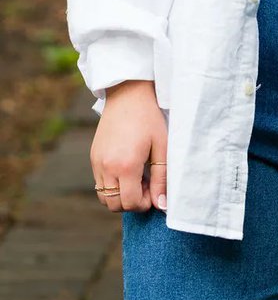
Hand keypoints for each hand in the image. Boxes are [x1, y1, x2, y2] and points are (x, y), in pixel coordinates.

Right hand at [90, 80, 167, 213]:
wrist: (128, 94)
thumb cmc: (149, 118)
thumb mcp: (162, 146)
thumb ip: (161, 178)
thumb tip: (162, 205)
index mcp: (125, 165)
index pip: (131, 203)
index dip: (145, 203)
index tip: (154, 190)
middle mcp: (106, 166)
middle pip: (114, 205)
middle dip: (132, 202)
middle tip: (147, 184)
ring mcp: (97, 162)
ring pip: (104, 197)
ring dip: (120, 196)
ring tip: (137, 178)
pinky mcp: (93, 157)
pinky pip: (99, 183)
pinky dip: (112, 185)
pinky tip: (127, 169)